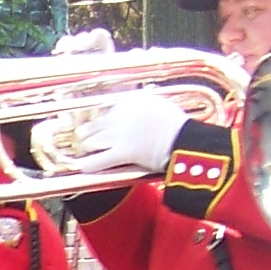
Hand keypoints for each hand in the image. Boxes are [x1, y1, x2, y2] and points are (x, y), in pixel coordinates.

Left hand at [73, 92, 187, 176]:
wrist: (185, 139)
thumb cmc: (177, 125)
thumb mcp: (159, 104)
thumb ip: (143, 105)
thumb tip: (137, 105)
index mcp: (129, 101)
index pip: (105, 111)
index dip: (102, 122)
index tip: (101, 127)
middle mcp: (120, 115)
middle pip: (94, 126)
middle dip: (89, 135)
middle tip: (86, 140)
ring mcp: (120, 134)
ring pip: (91, 142)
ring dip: (88, 148)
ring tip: (86, 153)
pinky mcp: (122, 152)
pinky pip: (98, 161)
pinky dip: (90, 165)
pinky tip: (85, 167)